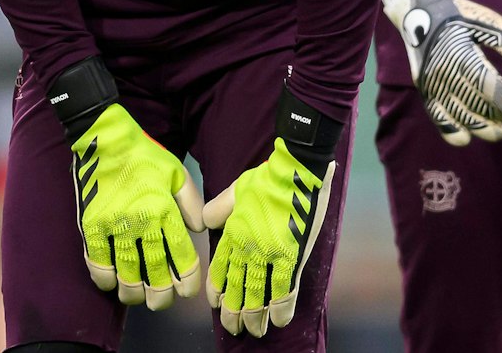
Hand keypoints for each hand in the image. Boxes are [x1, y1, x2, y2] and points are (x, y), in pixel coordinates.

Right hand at [51, 60, 203, 309]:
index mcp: (164, 208)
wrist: (103, 139)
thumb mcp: (176, 172)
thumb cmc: (143, 156)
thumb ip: (190, 202)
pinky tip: (111, 284)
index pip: (181, 255)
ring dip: (132, 291)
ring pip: (125, 273)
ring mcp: (113, 226)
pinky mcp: (90, 226)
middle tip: (161, 303)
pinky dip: (104, 278)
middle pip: (153, 271)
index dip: (186, 279)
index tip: (187, 292)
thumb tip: (199, 231)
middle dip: (160, 295)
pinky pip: (97, 261)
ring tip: (137, 298)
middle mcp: (141, 221)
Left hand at [203, 88, 340, 336]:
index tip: (215, 305)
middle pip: (236, 290)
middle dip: (234, 313)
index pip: (219, 271)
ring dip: (254, 316)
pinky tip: (278, 321)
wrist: (296, 170)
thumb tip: (206, 222)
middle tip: (234, 328)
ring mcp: (269, 255)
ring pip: (257, 295)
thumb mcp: (235, 189)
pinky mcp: (292, 257)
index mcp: (233, 234)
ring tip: (254, 331)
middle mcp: (247, 249)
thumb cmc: (266, 176)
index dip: (217, 291)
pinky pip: (284, 290)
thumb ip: (218, 208)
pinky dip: (281, 308)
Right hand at [383, 0, 501, 144]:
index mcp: (461, 53)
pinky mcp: (425, 89)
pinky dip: (450, 130)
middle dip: (498, 116)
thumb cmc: (457, 14)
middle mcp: (445, 71)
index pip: (487, 85)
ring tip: (498, 132)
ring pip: (458, 113)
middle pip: (474, 103)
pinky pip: (437, 115)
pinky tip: (466, 138)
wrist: (417, 11)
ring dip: (479, 127)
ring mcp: (433, 82)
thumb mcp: (483, 20)